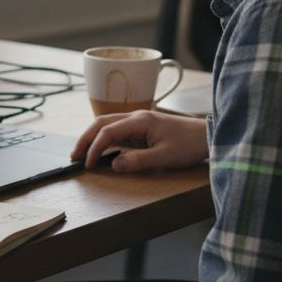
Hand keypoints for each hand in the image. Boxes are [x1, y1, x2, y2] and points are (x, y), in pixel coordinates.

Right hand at [72, 110, 208, 172]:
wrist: (206, 136)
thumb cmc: (188, 145)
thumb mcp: (164, 158)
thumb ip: (138, 161)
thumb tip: (114, 165)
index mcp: (139, 121)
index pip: (107, 131)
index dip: (94, 148)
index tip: (88, 164)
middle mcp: (136, 116)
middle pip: (101, 123)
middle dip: (85, 138)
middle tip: (74, 156)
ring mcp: (138, 120)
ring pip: (107, 124)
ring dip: (92, 136)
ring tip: (82, 152)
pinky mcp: (142, 126)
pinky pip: (116, 129)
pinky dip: (103, 137)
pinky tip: (100, 148)